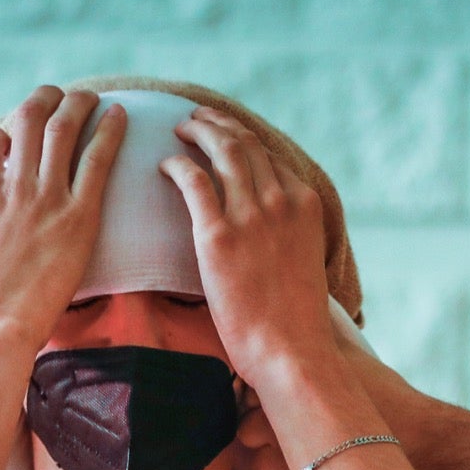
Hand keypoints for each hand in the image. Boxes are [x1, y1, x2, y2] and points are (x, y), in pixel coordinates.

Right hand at [0, 86, 126, 352]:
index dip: (0, 132)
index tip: (13, 137)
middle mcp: (12, 186)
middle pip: (27, 121)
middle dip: (43, 100)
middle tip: (56, 95)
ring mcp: (46, 198)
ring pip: (63, 130)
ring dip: (77, 105)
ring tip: (88, 96)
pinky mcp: (79, 216)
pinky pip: (97, 161)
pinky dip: (109, 132)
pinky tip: (120, 115)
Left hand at [160, 107, 334, 385]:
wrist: (291, 350)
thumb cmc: (295, 320)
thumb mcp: (303, 261)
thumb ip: (288, 234)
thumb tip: (267, 232)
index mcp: (305, 204)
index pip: (269, 156)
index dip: (242, 139)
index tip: (223, 134)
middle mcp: (281, 200)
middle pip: (245, 143)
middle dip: (218, 124)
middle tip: (195, 119)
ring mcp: (252, 215)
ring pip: (221, 150)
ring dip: (197, 131)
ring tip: (179, 129)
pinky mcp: (219, 235)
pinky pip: (193, 181)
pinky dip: (176, 165)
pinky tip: (164, 165)